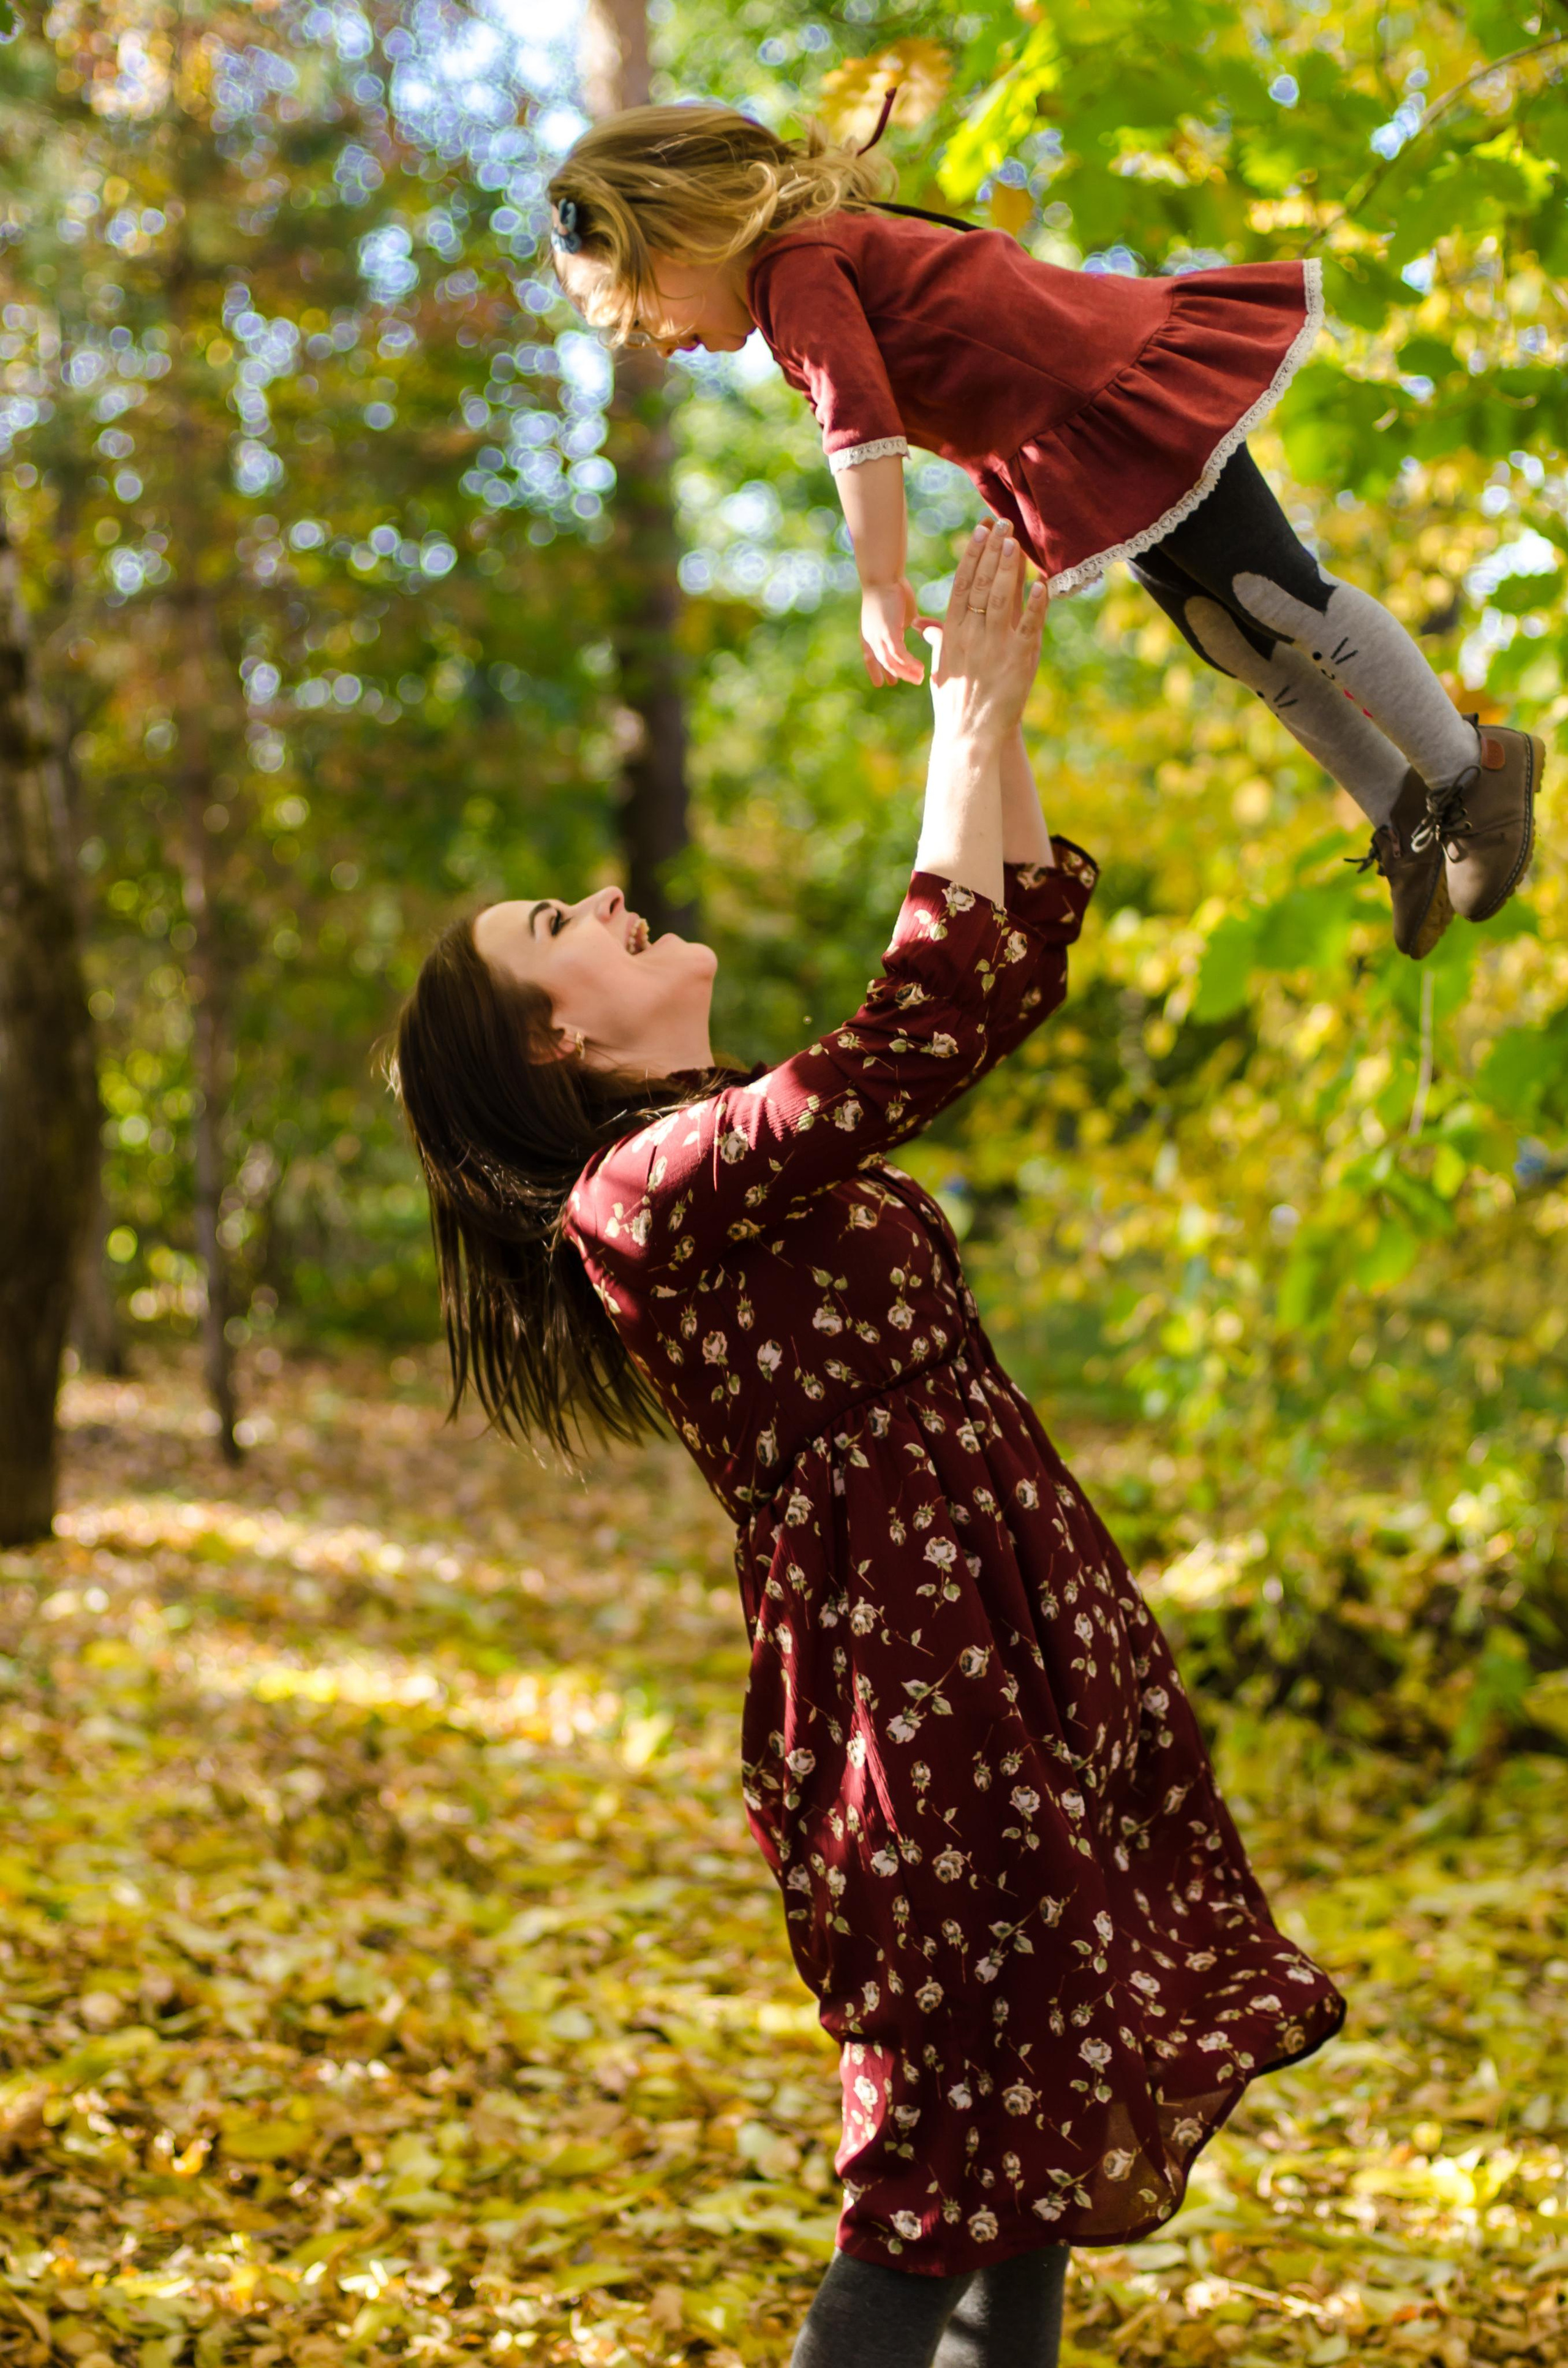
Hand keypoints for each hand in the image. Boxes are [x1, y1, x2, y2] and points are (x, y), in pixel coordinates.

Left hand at [860, 578, 923, 687]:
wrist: (883, 576)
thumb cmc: (891, 588)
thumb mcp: (899, 612)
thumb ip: (903, 624)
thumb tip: (913, 626)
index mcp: (870, 632)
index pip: (870, 657)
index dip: (876, 671)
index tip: (883, 683)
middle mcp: (871, 637)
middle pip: (883, 663)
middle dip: (896, 674)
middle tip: (910, 681)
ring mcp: (878, 637)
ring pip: (892, 662)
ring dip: (906, 672)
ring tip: (919, 678)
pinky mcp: (888, 633)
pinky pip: (899, 655)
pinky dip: (910, 663)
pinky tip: (920, 668)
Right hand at [917, 521, 1046, 743]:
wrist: (968, 735)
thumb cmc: (953, 703)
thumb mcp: (941, 668)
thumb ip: (939, 641)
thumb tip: (926, 627)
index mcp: (953, 633)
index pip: (961, 584)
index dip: (972, 555)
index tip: (980, 532)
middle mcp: (971, 635)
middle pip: (981, 583)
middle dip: (993, 551)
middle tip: (1003, 524)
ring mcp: (994, 646)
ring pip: (1001, 598)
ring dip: (1009, 568)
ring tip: (1016, 543)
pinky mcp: (1017, 659)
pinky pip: (1028, 625)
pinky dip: (1035, 604)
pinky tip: (1041, 583)